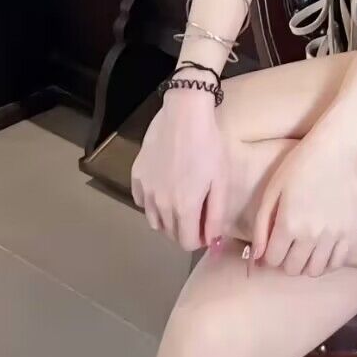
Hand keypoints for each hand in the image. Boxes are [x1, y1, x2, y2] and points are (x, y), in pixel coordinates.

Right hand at [132, 89, 230, 252]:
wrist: (184, 113)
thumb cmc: (209, 145)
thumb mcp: (220, 180)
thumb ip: (215, 215)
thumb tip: (211, 241)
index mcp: (183, 208)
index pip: (186, 243)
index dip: (198, 238)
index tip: (206, 226)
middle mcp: (159, 205)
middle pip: (169, 233)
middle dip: (184, 229)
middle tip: (197, 210)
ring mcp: (144, 191)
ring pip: (153, 220)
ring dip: (168, 218)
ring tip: (181, 198)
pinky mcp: (136, 176)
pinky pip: (141, 201)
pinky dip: (152, 202)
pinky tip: (164, 186)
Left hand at [251, 127, 356, 276]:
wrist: (334, 150)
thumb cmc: (298, 166)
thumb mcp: (272, 192)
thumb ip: (261, 227)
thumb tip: (258, 259)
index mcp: (289, 223)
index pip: (273, 260)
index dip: (269, 254)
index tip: (272, 243)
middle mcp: (312, 234)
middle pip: (293, 269)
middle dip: (285, 261)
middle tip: (286, 245)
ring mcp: (333, 234)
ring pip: (314, 271)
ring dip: (305, 264)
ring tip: (302, 249)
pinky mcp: (349, 231)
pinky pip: (337, 263)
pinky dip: (326, 262)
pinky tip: (320, 249)